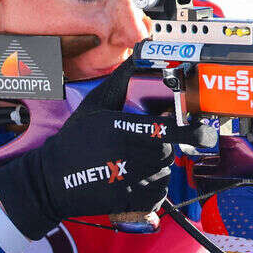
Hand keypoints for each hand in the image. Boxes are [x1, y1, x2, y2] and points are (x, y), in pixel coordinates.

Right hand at [0, 58, 173, 239]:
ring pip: (164, 172)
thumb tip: (144, 50)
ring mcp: (127, 180)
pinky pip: (158, 194)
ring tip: (135, 162)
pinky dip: (154, 189)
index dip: (188, 130)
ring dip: (157, 167)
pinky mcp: (127, 202)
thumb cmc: (75, 139)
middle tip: (144, 145)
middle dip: (162, 146)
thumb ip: (122, 78)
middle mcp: (126, 154)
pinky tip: (136, 180)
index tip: (200, 129)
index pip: (168, 129)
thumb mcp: (95, 103)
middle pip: (167, 150)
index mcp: (120, 127)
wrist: (52, 180)